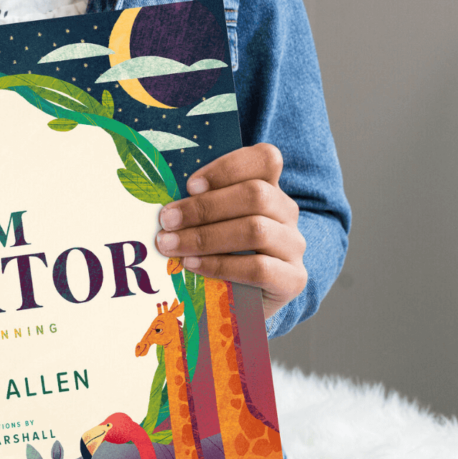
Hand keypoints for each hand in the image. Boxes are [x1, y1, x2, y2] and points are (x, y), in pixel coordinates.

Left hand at [155, 143, 306, 319]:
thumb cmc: (219, 251)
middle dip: (204, 207)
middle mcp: (286, 212)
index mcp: (269, 187)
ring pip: (256, 230)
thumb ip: (198, 204)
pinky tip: (193, 265)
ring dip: (206, 236)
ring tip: (171, 245)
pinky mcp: (293, 279)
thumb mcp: (210, 221)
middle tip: (167, 219)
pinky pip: (259, 268)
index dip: (228, 168)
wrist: (241, 300)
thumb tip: (164, 201)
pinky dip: (220, 265)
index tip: (191, 186)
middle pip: (256, 194)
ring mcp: (293, 245)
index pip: (266, 159)